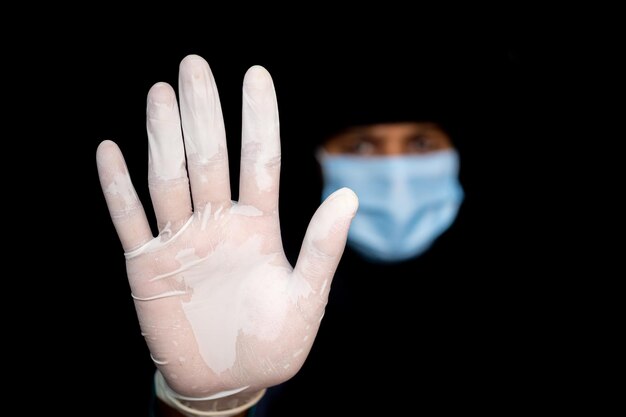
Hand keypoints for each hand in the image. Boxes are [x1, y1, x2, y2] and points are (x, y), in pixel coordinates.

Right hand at [96, 55, 357, 398]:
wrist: (229, 380)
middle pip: (210, 158)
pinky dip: (118, 189)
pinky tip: (110, 150)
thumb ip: (323, 247)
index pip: (260, 161)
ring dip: (163, 138)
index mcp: (258, 227)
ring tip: (161, 93)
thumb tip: (349, 195)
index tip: (255, 74)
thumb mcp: (307, 297)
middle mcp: (218, 224)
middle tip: (194, 64)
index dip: (259, 118)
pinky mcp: (147, 267)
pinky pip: (129, 221)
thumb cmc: (273, 340)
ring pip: (169, 179)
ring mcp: (181, 242)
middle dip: (204, 112)